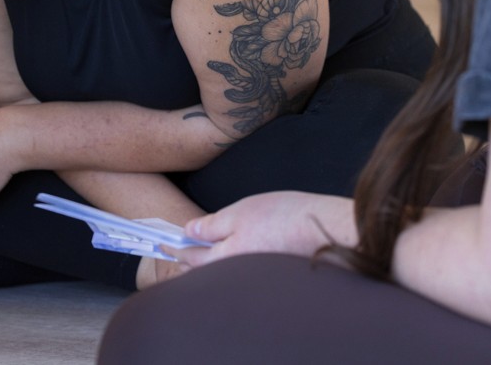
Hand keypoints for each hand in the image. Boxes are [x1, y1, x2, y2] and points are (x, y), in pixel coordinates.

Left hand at [171, 190, 353, 270]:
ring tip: (202, 253)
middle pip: (205, 270)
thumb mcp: (242, 211)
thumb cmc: (284, 216)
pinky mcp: (269, 275)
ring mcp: (253, 278)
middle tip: (176, 252)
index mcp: (226, 257)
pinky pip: (241, 273)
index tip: (164, 245)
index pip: (193, 256)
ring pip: (223, 273)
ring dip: (211, 264)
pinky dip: (232, 265)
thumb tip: (189, 231)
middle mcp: (237, 274)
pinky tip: (236, 253)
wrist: (326, 228)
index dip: (177, 248)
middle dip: (190, 262)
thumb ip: (212, 224)